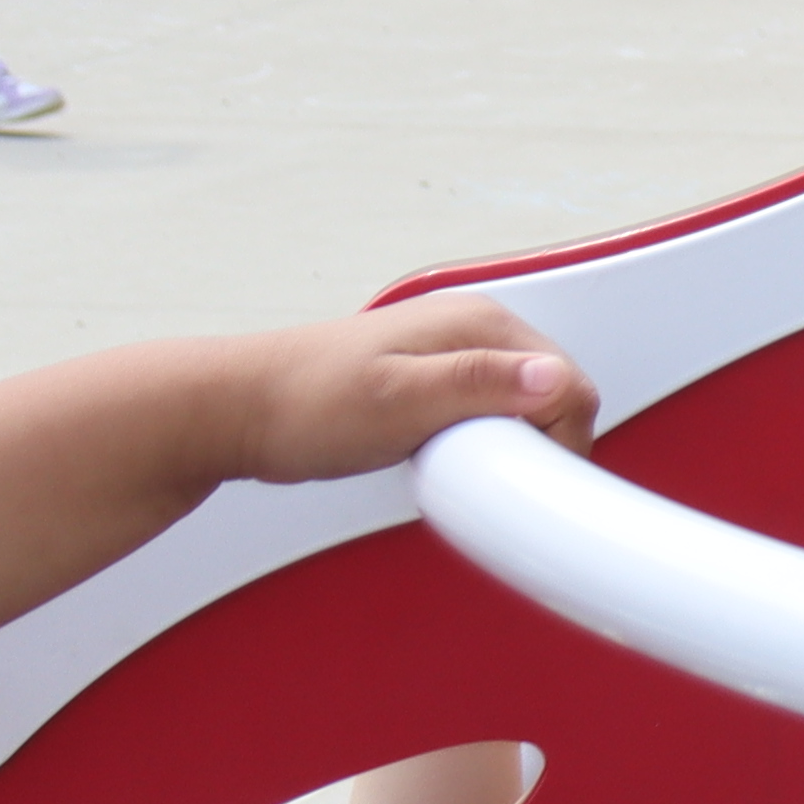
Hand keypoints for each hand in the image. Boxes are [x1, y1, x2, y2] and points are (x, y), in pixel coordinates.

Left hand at [215, 292, 596, 481]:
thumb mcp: (396, 400)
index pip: (569, 383)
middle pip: (551, 395)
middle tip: (475, 475)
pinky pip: (485, 413)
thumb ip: (479, 384)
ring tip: (449, 468)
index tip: (516, 478)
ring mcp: (453, 353)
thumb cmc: (300, 404)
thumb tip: (553, 378)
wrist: (233, 411)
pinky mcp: (431, 379)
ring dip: (501, 446)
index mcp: (480, 324)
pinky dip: (476, 444)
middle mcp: (475, 329)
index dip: (555, 443)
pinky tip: (439, 460)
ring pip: (520, 407)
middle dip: (529, 446)